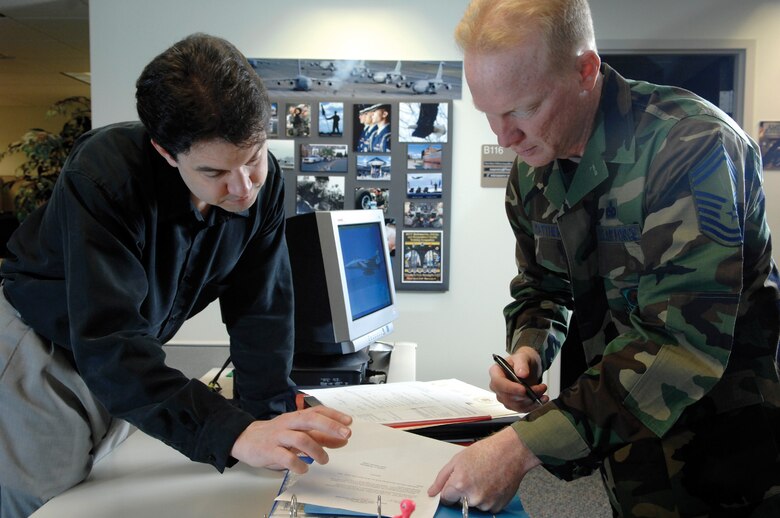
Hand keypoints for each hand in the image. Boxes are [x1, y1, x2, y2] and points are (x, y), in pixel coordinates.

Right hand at [230, 406, 351, 472]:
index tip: (349, 421)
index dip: (334, 415)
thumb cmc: (276, 436)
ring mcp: (279, 437)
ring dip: (316, 450)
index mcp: (296, 417)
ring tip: (324, 459)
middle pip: (310, 420)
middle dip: (330, 426)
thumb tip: (342, 440)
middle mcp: (288, 424)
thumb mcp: (299, 434)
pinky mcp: (270, 451)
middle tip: (345, 434)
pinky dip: (298, 464)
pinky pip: (285, 457)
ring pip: (300, 439)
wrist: (245, 439)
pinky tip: (304, 469)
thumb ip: (321, 437)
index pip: (317, 411)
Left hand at [427, 427, 540, 511]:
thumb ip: (441, 478)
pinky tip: (492, 484)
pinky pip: (487, 507)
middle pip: (460, 503)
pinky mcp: (497, 506)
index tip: (455, 485)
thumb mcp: (457, 459)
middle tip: (473, 477)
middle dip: (463, 493)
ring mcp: (486, 503)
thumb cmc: (486, 452)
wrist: (511, 452)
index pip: (445, 499)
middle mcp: (473, 497)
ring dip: (476, 496)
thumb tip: (432, 492)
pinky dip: (488, 498)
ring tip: (484, 478)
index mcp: (460, 485)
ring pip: (474, 505)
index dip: (449, 490)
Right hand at [489, 347, 547, 411]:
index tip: (523, 389)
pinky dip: (533, 405)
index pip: (498, 383)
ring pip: (516, 404)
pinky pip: (522, 409)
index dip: (510, 388)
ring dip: (532, 400)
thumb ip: (521, 363)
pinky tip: (542, 399)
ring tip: (542, 390)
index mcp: (496, 372)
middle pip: (507, 396)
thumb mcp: (522, 357)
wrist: (527, 368)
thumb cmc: (521, 361)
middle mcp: (497, 386)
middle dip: (525, 394)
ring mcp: (504, 396)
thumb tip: (522, 373)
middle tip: (539, 387)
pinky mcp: (512, 404)